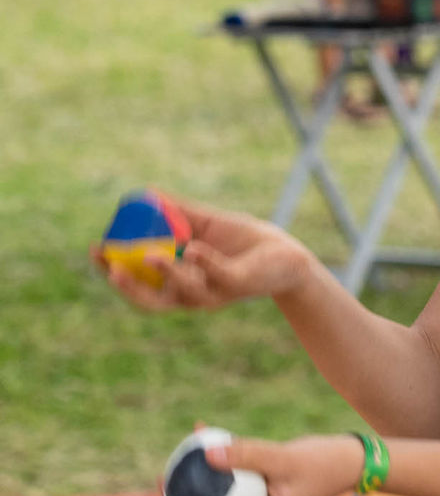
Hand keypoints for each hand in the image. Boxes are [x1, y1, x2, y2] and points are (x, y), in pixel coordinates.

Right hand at [91, 197, 311, 311]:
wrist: (287, 255)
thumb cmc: (243, 242)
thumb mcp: (206, 225)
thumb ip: (179, 213)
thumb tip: (147, 193)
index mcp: (180, 283)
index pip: (139, 285)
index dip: (114, 272)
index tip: (96, 250)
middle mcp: (194, 295)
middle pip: (153, 301)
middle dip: (129, 287)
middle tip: (111, 267)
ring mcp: (216, 292)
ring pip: (185, 291)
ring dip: (166, 274)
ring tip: (149, 254)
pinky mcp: (239, 284)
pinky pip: (219, 275)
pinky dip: (204, 261)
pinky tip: (192, 247)